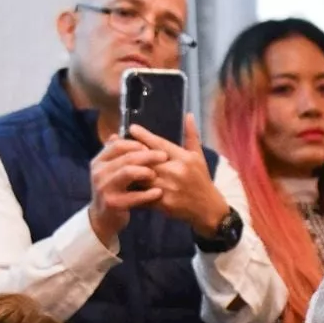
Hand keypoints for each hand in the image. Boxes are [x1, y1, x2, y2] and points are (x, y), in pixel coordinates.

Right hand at [88, 136, 167, 246]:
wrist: (103, 218)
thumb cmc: (112, 190)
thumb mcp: (111, 170)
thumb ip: (117, 153)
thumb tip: (122, 132)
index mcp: (99, 161)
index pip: (118, 145)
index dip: (136, 144)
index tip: (151, 146)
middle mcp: (99, 172)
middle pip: (126, 157)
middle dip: (147, 155)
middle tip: (164, 156)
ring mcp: (104, 188)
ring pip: (127, 172)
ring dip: (145, 171)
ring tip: (157, 173)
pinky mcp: (112, 203)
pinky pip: (133, 196)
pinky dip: (148, 194)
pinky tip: (159, 193)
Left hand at [129, 115, 228, 234]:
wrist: (207, 208)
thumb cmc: (201, 179)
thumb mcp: (198, 156)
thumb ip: (191, 135)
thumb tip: (189, 115)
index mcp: (184, 158)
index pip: (160, 144)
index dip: (144, 136)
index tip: (131, 128)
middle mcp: (175, 172)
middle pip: (147, 159)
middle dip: (132, 152)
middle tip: (118, 145)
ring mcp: (168, 188)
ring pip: (142, 177)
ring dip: (129, 171)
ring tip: (116, 164)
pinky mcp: (162, 203)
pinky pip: (143, 194)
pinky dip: (133, 190)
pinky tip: (122, 185)